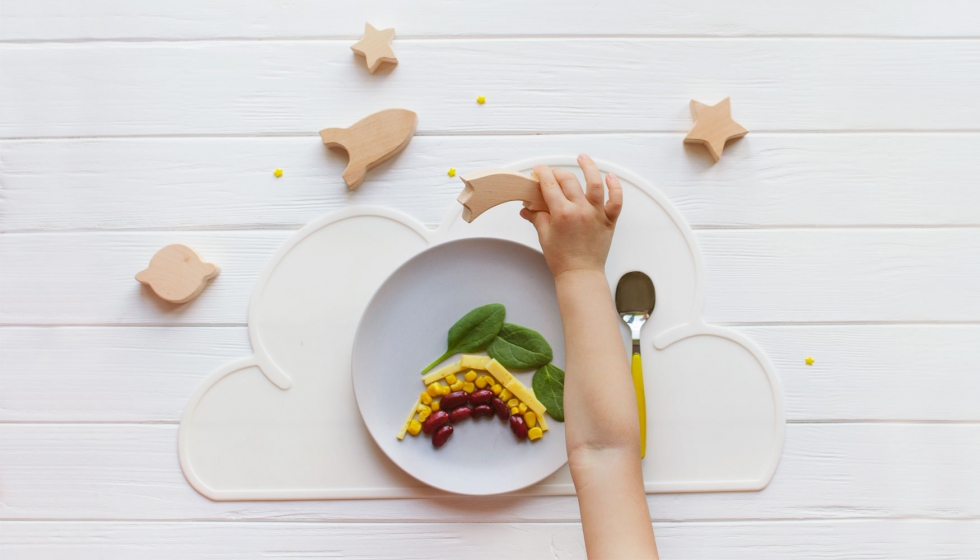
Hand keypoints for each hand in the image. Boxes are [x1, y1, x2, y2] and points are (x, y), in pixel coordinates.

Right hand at [520, 154, 622, 277]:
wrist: (580, 274)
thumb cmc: (562, 259)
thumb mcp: (544, 236)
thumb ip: (536, 218)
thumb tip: (527, 208)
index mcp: (562, 213)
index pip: (549, 185)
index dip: (542, 174)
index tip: (538, 170)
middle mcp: (580, 210)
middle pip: (568, 180)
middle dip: (557, 172)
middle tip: (551, 173)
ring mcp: (597, 214)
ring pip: (595, 183)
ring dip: (589, 167)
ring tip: (582, 158)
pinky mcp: (609, 220)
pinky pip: (616, 200)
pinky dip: (615, 187)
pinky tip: (609, 176)